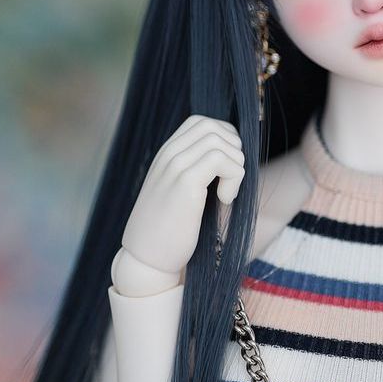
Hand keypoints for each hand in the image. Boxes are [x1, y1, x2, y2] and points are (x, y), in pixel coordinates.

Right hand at [120, 115, 244, 275]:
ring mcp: (174, 165)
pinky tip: (224, 200)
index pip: (202, 122)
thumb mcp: (181, 194)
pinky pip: (221, 160)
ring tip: (227, 194)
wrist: (146, 258)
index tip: (227, 171)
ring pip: (220, 140)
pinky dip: (233, 178)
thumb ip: (199, 173)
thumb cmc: (169, 232)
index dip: (225, 140)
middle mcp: (168, 154)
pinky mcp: (184, 182)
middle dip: (234, 150)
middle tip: (231, 181)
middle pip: (213, 126)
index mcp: (166, 155)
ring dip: (236, 166)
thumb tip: (236, 161)